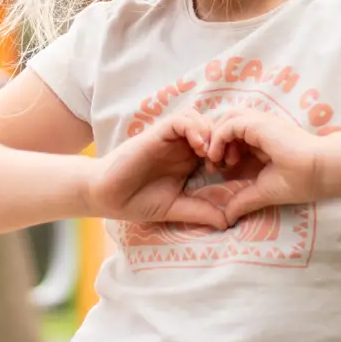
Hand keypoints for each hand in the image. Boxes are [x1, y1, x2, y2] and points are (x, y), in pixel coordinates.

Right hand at [87, 111, 226, 229]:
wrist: (108, 196)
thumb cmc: (138, 201)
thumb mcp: (176, 208)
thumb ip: (200, 211)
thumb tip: (228, 222)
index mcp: (188, 161)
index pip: (216, 145)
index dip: (229, 153)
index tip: (232, 171)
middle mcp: (181, 146)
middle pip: (211, 127)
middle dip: (223, 140)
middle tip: (226, 161)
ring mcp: (169, 138)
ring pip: (198, 118)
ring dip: (210, 132)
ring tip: (210, 155)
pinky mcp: (157, 133)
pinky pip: (180, 120)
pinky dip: (193, 128)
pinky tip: (198, 147)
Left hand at [197, 109, 320, 224]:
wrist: (319, 171)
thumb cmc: (300, 180)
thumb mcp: (264, 191)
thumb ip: (244, 200)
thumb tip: (226, 218)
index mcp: (260, 142)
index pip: (230, 137)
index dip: (219, 151)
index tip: (216, 172)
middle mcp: (257, 130)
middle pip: (224, 125)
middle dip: (213, 142)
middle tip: (211, 165)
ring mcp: (257, 124)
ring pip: (224, 120)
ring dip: (214, 139)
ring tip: (214, 161)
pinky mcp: (257, 124)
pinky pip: (228, 125)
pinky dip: (218, 139)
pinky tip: (219, 158)